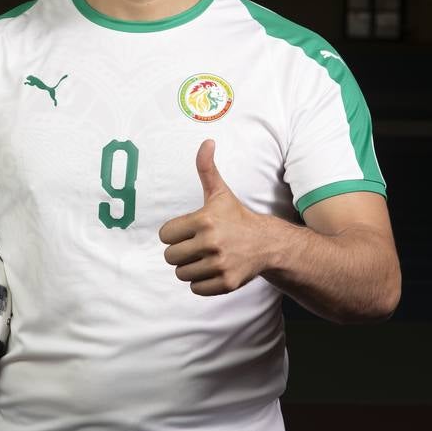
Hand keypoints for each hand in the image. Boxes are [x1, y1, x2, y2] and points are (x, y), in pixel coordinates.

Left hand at [158, 139, 270, 295]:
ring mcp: (220, 264)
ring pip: (181, 274)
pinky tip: (213, 269)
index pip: (165, 235)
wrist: (267, 242)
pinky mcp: (227, 283)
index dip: (174, 233)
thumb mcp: (220, 192)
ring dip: (190, 267)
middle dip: (180, 252)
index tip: (188, 231)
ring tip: (205, 257)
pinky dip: (201, 282)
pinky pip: (196, 288)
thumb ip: (207, 168)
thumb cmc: (236, 216)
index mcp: (204, 220)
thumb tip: (207, 142)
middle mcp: (212, 243)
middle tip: (196, 245)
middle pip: (170, 257)